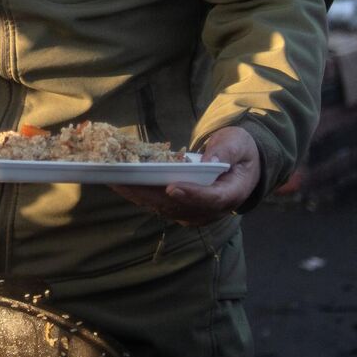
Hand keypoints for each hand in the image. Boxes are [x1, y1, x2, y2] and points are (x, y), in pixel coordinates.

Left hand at [112, 125, 261, 226]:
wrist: (241, 164)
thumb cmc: (239, 151)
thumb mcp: (238, 143)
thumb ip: (225, 151)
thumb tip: (210, 162)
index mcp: (231, 194)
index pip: (212, 199)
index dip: (192, 194)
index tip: (172, 187)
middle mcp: (212, 209)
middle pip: (179, 206)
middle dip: (149, 194)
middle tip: (125, 182)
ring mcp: (196, 212)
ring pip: (165, 207)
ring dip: (139, 195)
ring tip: (115, 181)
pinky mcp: (183, 209)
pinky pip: (160, 204)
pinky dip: (141, 194)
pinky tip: (122, 184)